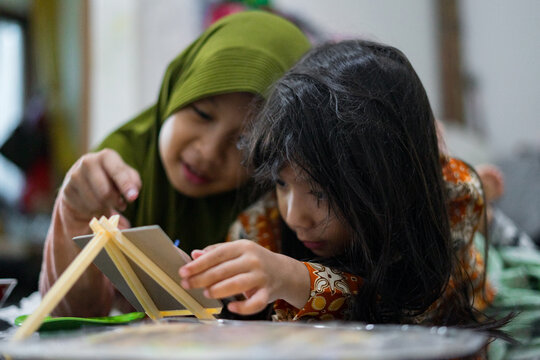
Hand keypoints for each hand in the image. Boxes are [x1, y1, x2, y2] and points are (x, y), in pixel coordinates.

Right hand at [60, 148, 140, 226]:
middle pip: (105, 192)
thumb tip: (133, 194)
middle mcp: (88, 162)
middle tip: (120, 203)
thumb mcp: (126, 176)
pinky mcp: (66, 189)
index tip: (133, 198)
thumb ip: (133, 182)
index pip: (117, 171)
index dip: (126, 185)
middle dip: (115, 201)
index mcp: (106, 156)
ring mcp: (75, 175)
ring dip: (105, 207)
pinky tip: (95, 204)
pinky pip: (84, 208)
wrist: (85, 183)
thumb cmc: (112, 178)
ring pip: (95, 202)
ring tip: (107, 202)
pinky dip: (93, 210)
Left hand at [179, 240, 309, 314]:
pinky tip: (231, 308)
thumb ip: (216, 252)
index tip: (183, 271)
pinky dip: (243, 307)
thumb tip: (194, 254)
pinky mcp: (268, 292)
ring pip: (237, 284)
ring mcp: (261, 276)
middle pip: (224, 270)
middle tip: (187, 285)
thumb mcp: (237, 251)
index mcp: (242, 247)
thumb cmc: (254, 261)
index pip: (217, 254)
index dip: (199, 264)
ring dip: (219, 290)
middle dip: (202, 278)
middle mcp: (252, 260)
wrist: (283, 272)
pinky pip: (255, 303)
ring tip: (206, 293)